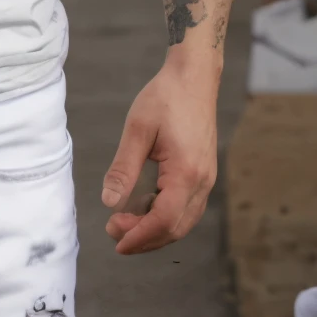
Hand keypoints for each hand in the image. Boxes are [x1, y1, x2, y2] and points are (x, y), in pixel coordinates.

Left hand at [101, 55, 218, 254]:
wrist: (194, 78)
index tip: (115, 238)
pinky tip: (145, 208)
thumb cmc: (166, 98)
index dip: (139, 235)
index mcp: (187, 173)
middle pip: (175, 228)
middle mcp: (202, 181)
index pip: (164, 220)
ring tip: (125, 224)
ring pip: (183, 221)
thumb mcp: (138, 129)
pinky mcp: (204, 173)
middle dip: (144, 237)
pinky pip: (187, 207)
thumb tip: (109, 202)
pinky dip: (166, 216)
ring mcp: (206, 179)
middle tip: (113, 231)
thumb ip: (124, 168)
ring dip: (155, 230)